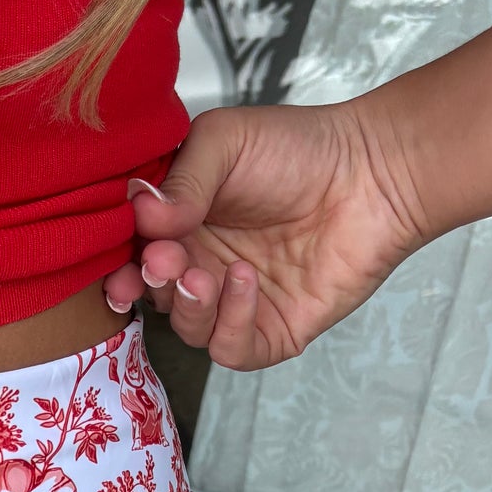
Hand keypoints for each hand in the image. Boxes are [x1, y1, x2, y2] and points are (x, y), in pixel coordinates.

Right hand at [100, 96, 431, 370]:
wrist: (373, 173)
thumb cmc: (299, 149)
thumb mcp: (225, 141)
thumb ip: (180, 179)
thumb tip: (141, 216)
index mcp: (179, 225)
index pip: (131, 257)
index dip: (119, 264)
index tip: (121, 260)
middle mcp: (202, 266)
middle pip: (154, 297)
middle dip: (153, 284)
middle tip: (165, 261)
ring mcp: (236, 302)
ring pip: (187, 328)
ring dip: (188, 305)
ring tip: (206, 273)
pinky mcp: (272, 330)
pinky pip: (231, 350)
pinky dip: (229, 323)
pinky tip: (244, 282)